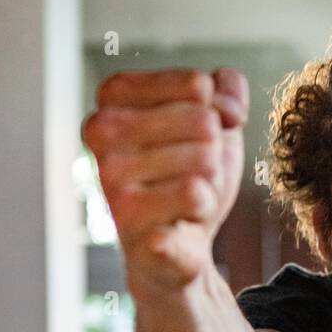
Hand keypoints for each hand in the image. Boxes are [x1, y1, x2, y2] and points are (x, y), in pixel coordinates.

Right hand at [82, 67, 247, 292]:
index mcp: (114, 97)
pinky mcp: (129, 218)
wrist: (181, 245)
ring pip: (204, 160)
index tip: (195, 139)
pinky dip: (204, 209)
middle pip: (204, 122)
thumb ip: (228, 91)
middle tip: (190, 175)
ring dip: (210, 184)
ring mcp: (111, 176)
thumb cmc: (189, 176)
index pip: (197, 86)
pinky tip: (183, 218)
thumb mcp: (215, 122)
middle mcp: (102, 132)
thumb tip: (229, 108)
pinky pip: (196, 196)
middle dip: (213, 154)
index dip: (216, 115)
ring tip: (186, 196)